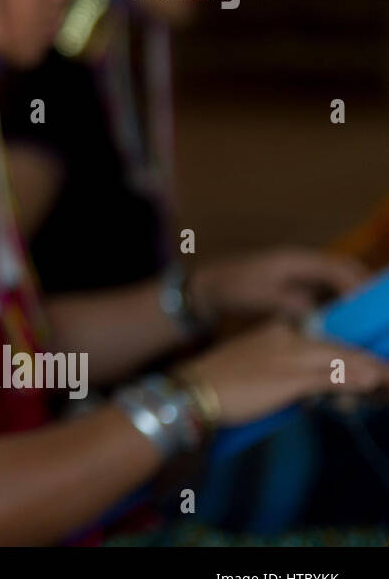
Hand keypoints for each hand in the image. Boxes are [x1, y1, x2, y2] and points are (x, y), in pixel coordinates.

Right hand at [179, 322, 388, 425]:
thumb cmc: (218, 386)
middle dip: (364, 362)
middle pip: (336, 348)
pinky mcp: (290, 377)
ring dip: (368, 371)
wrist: (192, 392)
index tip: (367, 365)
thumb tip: (310, 395)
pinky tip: (374, 381)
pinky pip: (331, 376)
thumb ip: (284, 379)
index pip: (322, 340)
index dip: (348, 354)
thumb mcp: (256, 375)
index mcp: (274, 333)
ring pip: (339, 359)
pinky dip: (355, 378)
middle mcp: (285, 338)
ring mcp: (289, 356)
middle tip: (384, 374)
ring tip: (386, 378)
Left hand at [189, 247, 368, 325]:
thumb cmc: (233, 288)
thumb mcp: (263, 298)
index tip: (368, 310)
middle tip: (376, 314)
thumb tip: (321, 315)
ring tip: (366, 317)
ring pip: (335, 276)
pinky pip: (323, 286)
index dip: (356, 287)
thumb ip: (293, 304)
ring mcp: (297, 269)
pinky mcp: (293, 281)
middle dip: (362, 287)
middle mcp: (301, 260)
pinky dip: (337, 298)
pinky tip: (343, 318)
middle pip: (342, 268)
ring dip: (352, 292)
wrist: (207, 285)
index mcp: (296, 259)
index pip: (338, 269)